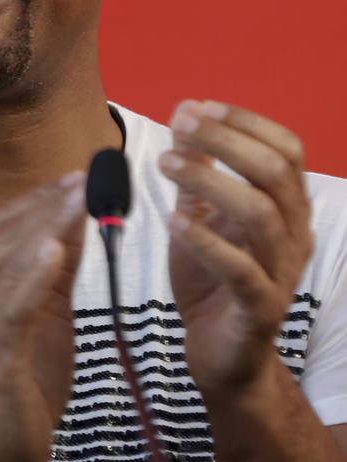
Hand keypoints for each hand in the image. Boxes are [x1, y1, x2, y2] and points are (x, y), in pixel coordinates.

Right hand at [0, 173, 85, 461]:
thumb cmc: (20, 378)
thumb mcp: (45, 311)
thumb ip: (55, 266)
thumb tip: (75, 215)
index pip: (2, 224)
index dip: (40, 196)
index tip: (79, 173)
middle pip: (5, 235)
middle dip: (48, 203)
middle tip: (87, 175)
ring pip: (8, 264)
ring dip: (45, 226)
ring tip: (79, 198)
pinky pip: (11, 310)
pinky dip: (31, 277)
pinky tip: (55, 250)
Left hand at [158, 100, 313, 401]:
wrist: (221, 355)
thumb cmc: (212, 280)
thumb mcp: (200, 215)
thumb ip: (196, 170)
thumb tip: (185, 111)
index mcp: (288, 208)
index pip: (286, 149)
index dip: (246, 122)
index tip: (199, 106)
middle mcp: (295, 235)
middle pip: (276, 171)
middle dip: (227, 141)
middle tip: (181, 126)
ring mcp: (282, 272)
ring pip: (261, 213)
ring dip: (211, 181)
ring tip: (166, 164)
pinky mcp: (261, 309)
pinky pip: (240, 270)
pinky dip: (206, 241)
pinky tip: (174, 219)